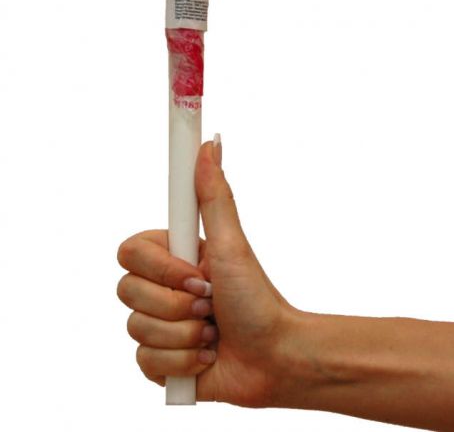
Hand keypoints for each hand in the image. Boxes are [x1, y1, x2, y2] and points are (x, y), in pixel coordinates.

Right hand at [116, 138, 301, 406]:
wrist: (273, 357)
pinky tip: (206, 357)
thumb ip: (213, 195)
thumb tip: (209, 143)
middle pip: (127, 292)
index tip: (198, 273)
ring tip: (213, 331)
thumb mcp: (232, 244)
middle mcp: (161, 288)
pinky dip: (183, 363)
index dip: (162, 268)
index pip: (129, 252)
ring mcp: (157, 325)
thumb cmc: (257, 299)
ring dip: (185, 335)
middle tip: (210, 303)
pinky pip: (146, 362)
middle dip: (177, 304)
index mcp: (172, 257)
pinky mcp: (158, 361)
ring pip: (137, 329)